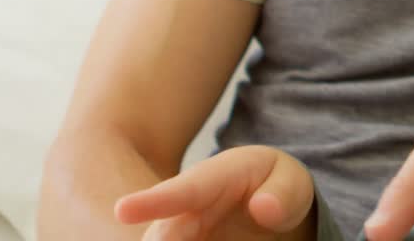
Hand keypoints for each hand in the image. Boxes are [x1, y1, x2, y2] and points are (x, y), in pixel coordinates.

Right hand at [115, 145, 316, 240]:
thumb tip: (264, 209)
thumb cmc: (275, 187)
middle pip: (163, 233)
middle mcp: (187, 210)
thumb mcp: (290, 182)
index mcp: (214, 179)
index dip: (154, 201)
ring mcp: (181, 235)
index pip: (185, 190)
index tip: (123, 210)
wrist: (262, 204)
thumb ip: (283, 193)